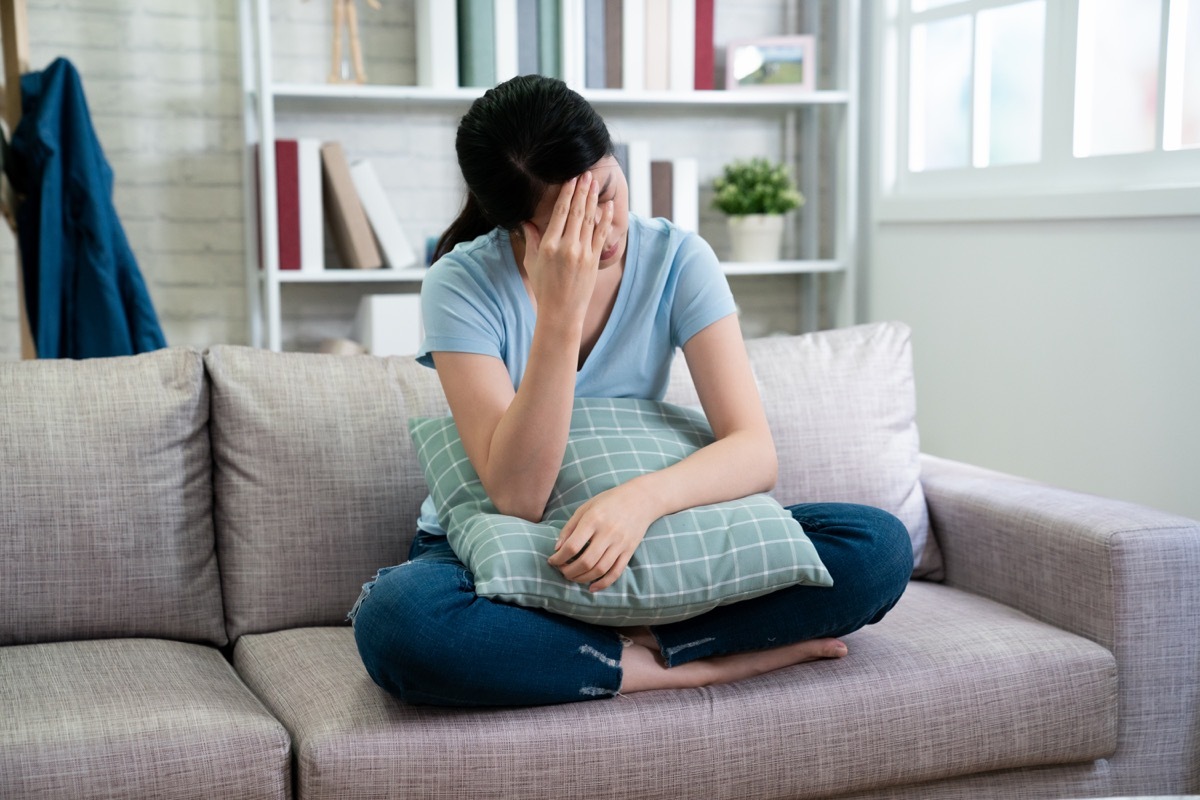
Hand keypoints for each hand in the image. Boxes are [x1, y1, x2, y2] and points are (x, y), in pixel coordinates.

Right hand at [521, 172, 614, 321]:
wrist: (561, 312)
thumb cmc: (544, 288)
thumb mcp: (532, 263)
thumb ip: (532, 239)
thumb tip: (526, 221)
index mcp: (549, 245)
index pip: (560, 213)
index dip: (567, 194)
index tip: (571, 179)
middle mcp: (566, 247)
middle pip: (576, 212)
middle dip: (582, 191)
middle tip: (587, 174)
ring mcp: (582, 254)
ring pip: (589, 220)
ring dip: (593, 200)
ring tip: (595, 184)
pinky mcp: (594, 261)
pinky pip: (601, 235)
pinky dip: (605, 219)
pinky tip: (608, 206)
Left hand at [547, 483, 655, 592]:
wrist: (641, 499)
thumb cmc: (608, 502)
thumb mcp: (585, 508)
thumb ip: (569, 528)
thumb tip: (557, 549)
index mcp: (593, 519)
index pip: (572, 546)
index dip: (559, 558)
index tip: (552, 561)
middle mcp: (608, 533)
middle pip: (585, 561)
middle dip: (569, 571)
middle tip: (562, 571)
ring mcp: (620, 543)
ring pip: (599, 569)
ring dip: (582, 578)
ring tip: (572, 577)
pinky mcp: (629, 551)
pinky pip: (616, 572)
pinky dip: (603, 583)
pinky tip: (591, 587)